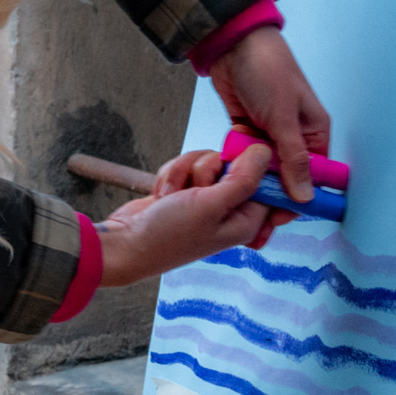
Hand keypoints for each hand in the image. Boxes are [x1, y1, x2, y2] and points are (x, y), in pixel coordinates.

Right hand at [97, 145, 278, 286]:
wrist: (126, 242)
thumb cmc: (169, 234)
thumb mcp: (211, 205)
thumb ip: (244, 179)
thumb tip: (267, 152)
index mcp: (248, 220)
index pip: (269, 182)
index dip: (253, 165)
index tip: (235, 160)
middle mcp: (231, 209)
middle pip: (236, 164)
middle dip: (209, 168)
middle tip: (197, 188)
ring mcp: (208, 199)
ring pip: (208, 161)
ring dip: (186, 171)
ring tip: (173, 195)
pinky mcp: (187, 191)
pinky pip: (188, 166)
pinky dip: (173, 174)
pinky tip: (163, 194)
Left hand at [206, 26, 332, 203]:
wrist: (232, 44)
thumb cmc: (268, 71)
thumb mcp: (283, 117)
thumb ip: (293, 159)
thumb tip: (305, 196)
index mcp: (313, 131)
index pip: (312, 175)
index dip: (298, 198)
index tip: (281, 217)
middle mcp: (293, 136)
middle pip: (285, 177)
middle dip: (271, 196)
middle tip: (254, 218)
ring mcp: (268, 134)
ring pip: (261, 170)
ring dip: (250, 181)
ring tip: (237, 202)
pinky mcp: (245, 130)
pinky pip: (243, 158)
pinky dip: (235, 165)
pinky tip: (226, 178)